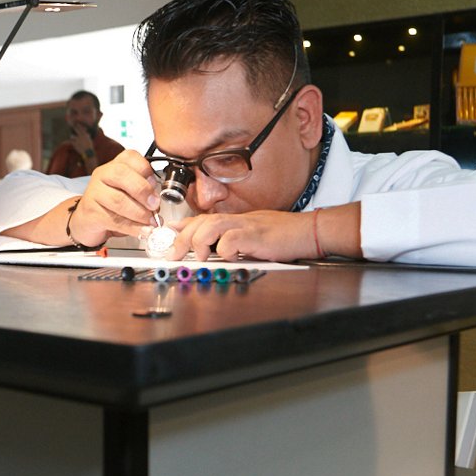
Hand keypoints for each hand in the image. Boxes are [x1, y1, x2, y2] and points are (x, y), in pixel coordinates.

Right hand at [68, 149, 160, 246]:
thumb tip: (158, 202)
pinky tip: (142, 231)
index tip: (156, 186)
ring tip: (150, 222)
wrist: (87, 220)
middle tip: (155, 205)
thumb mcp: (129, 193)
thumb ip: (144, 192)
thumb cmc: (112, 205)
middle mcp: (102, 175)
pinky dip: (132, 227)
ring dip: (139, 213)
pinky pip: (114, 220)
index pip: (131, 158)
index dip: (147, 171)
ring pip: (118, 200)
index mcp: (115, 165)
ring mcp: (94, 193)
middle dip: (143, 191)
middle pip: (122, 174)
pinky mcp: (91, 213)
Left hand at [167, 210, 317, 261]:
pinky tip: (229, 256)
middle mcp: (238, 220)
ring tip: (199, 255)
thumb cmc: (283, 235)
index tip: (167, 234)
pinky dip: (226, 249)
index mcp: (235, 220)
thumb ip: (233, 239)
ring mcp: (247, 226)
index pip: (203, 219)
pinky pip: (233, 240)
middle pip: (202, 222)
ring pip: (212, 226)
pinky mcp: (256, 236)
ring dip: (200, 241)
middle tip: (173, 254)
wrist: (308, 231)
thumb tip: (215, 249)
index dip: (182, 226)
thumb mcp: (252, 234)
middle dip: (183, 238)